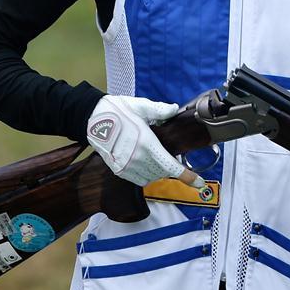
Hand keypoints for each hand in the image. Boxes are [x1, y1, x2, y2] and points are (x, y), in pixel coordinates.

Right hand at [86, 95, 203, 188]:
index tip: (198, 183)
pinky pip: (138, 180)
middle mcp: (137, 159)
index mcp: (147, 144)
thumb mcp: (141, 106)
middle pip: (163, 173)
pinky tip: (145, 162)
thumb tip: (174, 109)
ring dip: (158, 172)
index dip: (186, 176)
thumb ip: (160, 110)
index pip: (170, 166)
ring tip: (157, 158)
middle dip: (171, 167)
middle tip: (172, 155)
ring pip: (151, 178)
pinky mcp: (117, 169)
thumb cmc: (117, 110)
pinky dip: (145, 175)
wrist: (91, 118)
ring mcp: (126, 166)